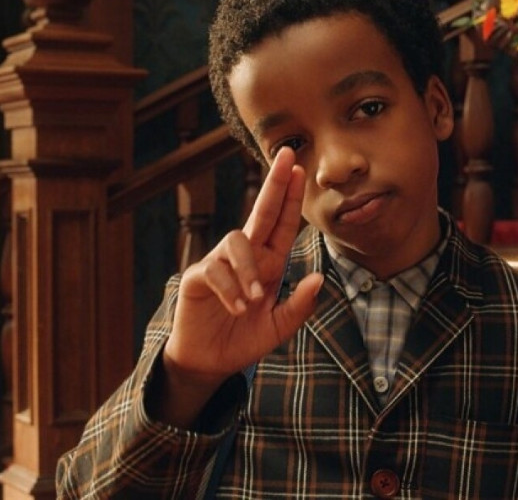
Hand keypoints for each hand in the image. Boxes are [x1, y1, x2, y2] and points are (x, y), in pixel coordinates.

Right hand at [157, 147, 323, 424]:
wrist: (209, 362)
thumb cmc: (243, 339)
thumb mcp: (279, 327)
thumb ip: (300, 307)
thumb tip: (320, 278)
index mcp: (269, 264)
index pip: (283, 224)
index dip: (290, 198)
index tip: (299, 169)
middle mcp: (246, 257)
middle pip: (261, 211)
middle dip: (275, 184)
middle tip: (286, 156)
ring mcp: (220, 264)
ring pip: (237, 242)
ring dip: (248, 269)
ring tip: (254, 300)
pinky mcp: (197, 277)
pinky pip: (214, 270)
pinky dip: (229, 289)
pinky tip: (235, 308)